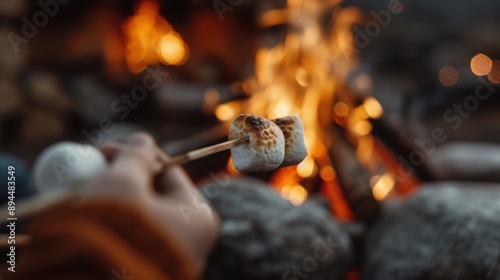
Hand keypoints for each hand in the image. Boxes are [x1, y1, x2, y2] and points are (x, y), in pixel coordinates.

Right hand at [83, 133, 219, 270]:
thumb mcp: (123, 182)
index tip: (104, 148)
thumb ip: (135, 157)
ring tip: (83, 189)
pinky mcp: (145, 272)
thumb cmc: (115, 230)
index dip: (136, 153)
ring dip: (114, 199)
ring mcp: (170, 260)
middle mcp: (192, 242)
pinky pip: (130, 238)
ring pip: (140, 216)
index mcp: (199, 217)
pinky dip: (112, 224)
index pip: (168, 171)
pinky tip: (87, 214)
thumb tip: (143, 140)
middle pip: (154, 195)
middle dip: (121, 177)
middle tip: (92, 166)